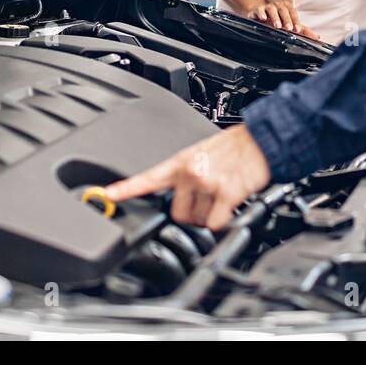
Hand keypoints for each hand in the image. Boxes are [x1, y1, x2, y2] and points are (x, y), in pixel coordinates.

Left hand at [104, 125, 271, 230]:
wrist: (260, 140)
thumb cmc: (232, 149)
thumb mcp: (199, 155)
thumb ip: (182, 175)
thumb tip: (174, 196)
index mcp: (179, 162)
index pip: (146, 178)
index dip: (124, 189)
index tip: (105, 195)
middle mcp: (189, 172)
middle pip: (176, 214)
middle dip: (190, 215)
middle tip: (205, 202)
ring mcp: (206, 182)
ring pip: (198, 221)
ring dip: (209, 217)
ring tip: (221, 198)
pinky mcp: (225, 193)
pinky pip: (215, 223)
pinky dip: (223, 221)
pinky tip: (230, 206)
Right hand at [245, 0, 316, 37]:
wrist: (260, 14)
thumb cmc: (278, 20)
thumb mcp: (290, 24)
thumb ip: (303, 30)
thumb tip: (317, 37)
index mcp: (287, 8)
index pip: (293, 13)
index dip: (296, 20)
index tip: (298, 29)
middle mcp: (278, 5)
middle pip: (283, 10)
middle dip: (287, 19)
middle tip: (289, 28)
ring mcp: (267, 7)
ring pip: (272, 10)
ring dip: (275, 17)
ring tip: (277, 26)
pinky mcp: (257, 10)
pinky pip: (259, 10)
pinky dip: (261, 13)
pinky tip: (263, 18)